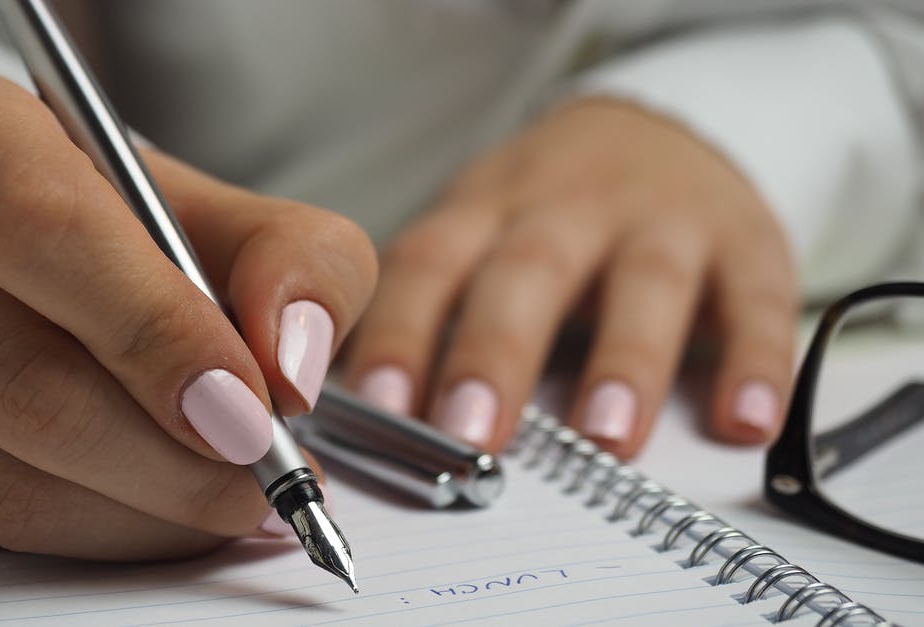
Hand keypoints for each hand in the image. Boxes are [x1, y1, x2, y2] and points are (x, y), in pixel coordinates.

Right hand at [0, 66, 376, 559]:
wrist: (33, 261)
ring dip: (145, 510)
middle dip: (169, 453)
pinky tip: (159, 507)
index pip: (41, 229)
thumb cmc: (130, 227)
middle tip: (264, 473)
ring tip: (231, 496)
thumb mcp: (234, 212)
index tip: (250, 406)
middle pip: (17, 375)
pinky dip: (99, 535)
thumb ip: (298, 262)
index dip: (155, 330)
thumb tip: (290, 365)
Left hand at [345, 98, 795, 457]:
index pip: (429, 266)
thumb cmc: (546, 213)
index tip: (378, 407)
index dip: (400, 333)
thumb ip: (432, 313)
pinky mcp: (746, 243)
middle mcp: (569, 209)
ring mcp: (661, 221)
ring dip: (626, 361)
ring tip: (606, 438)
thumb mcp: (478, 234)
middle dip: (496, 353)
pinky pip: (757, 300)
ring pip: (644, 284)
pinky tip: (745, 422)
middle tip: (472, 434)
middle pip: (528, 272)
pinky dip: (756, 361)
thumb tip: (369, 421)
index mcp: (487, 211)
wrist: (659, 131)